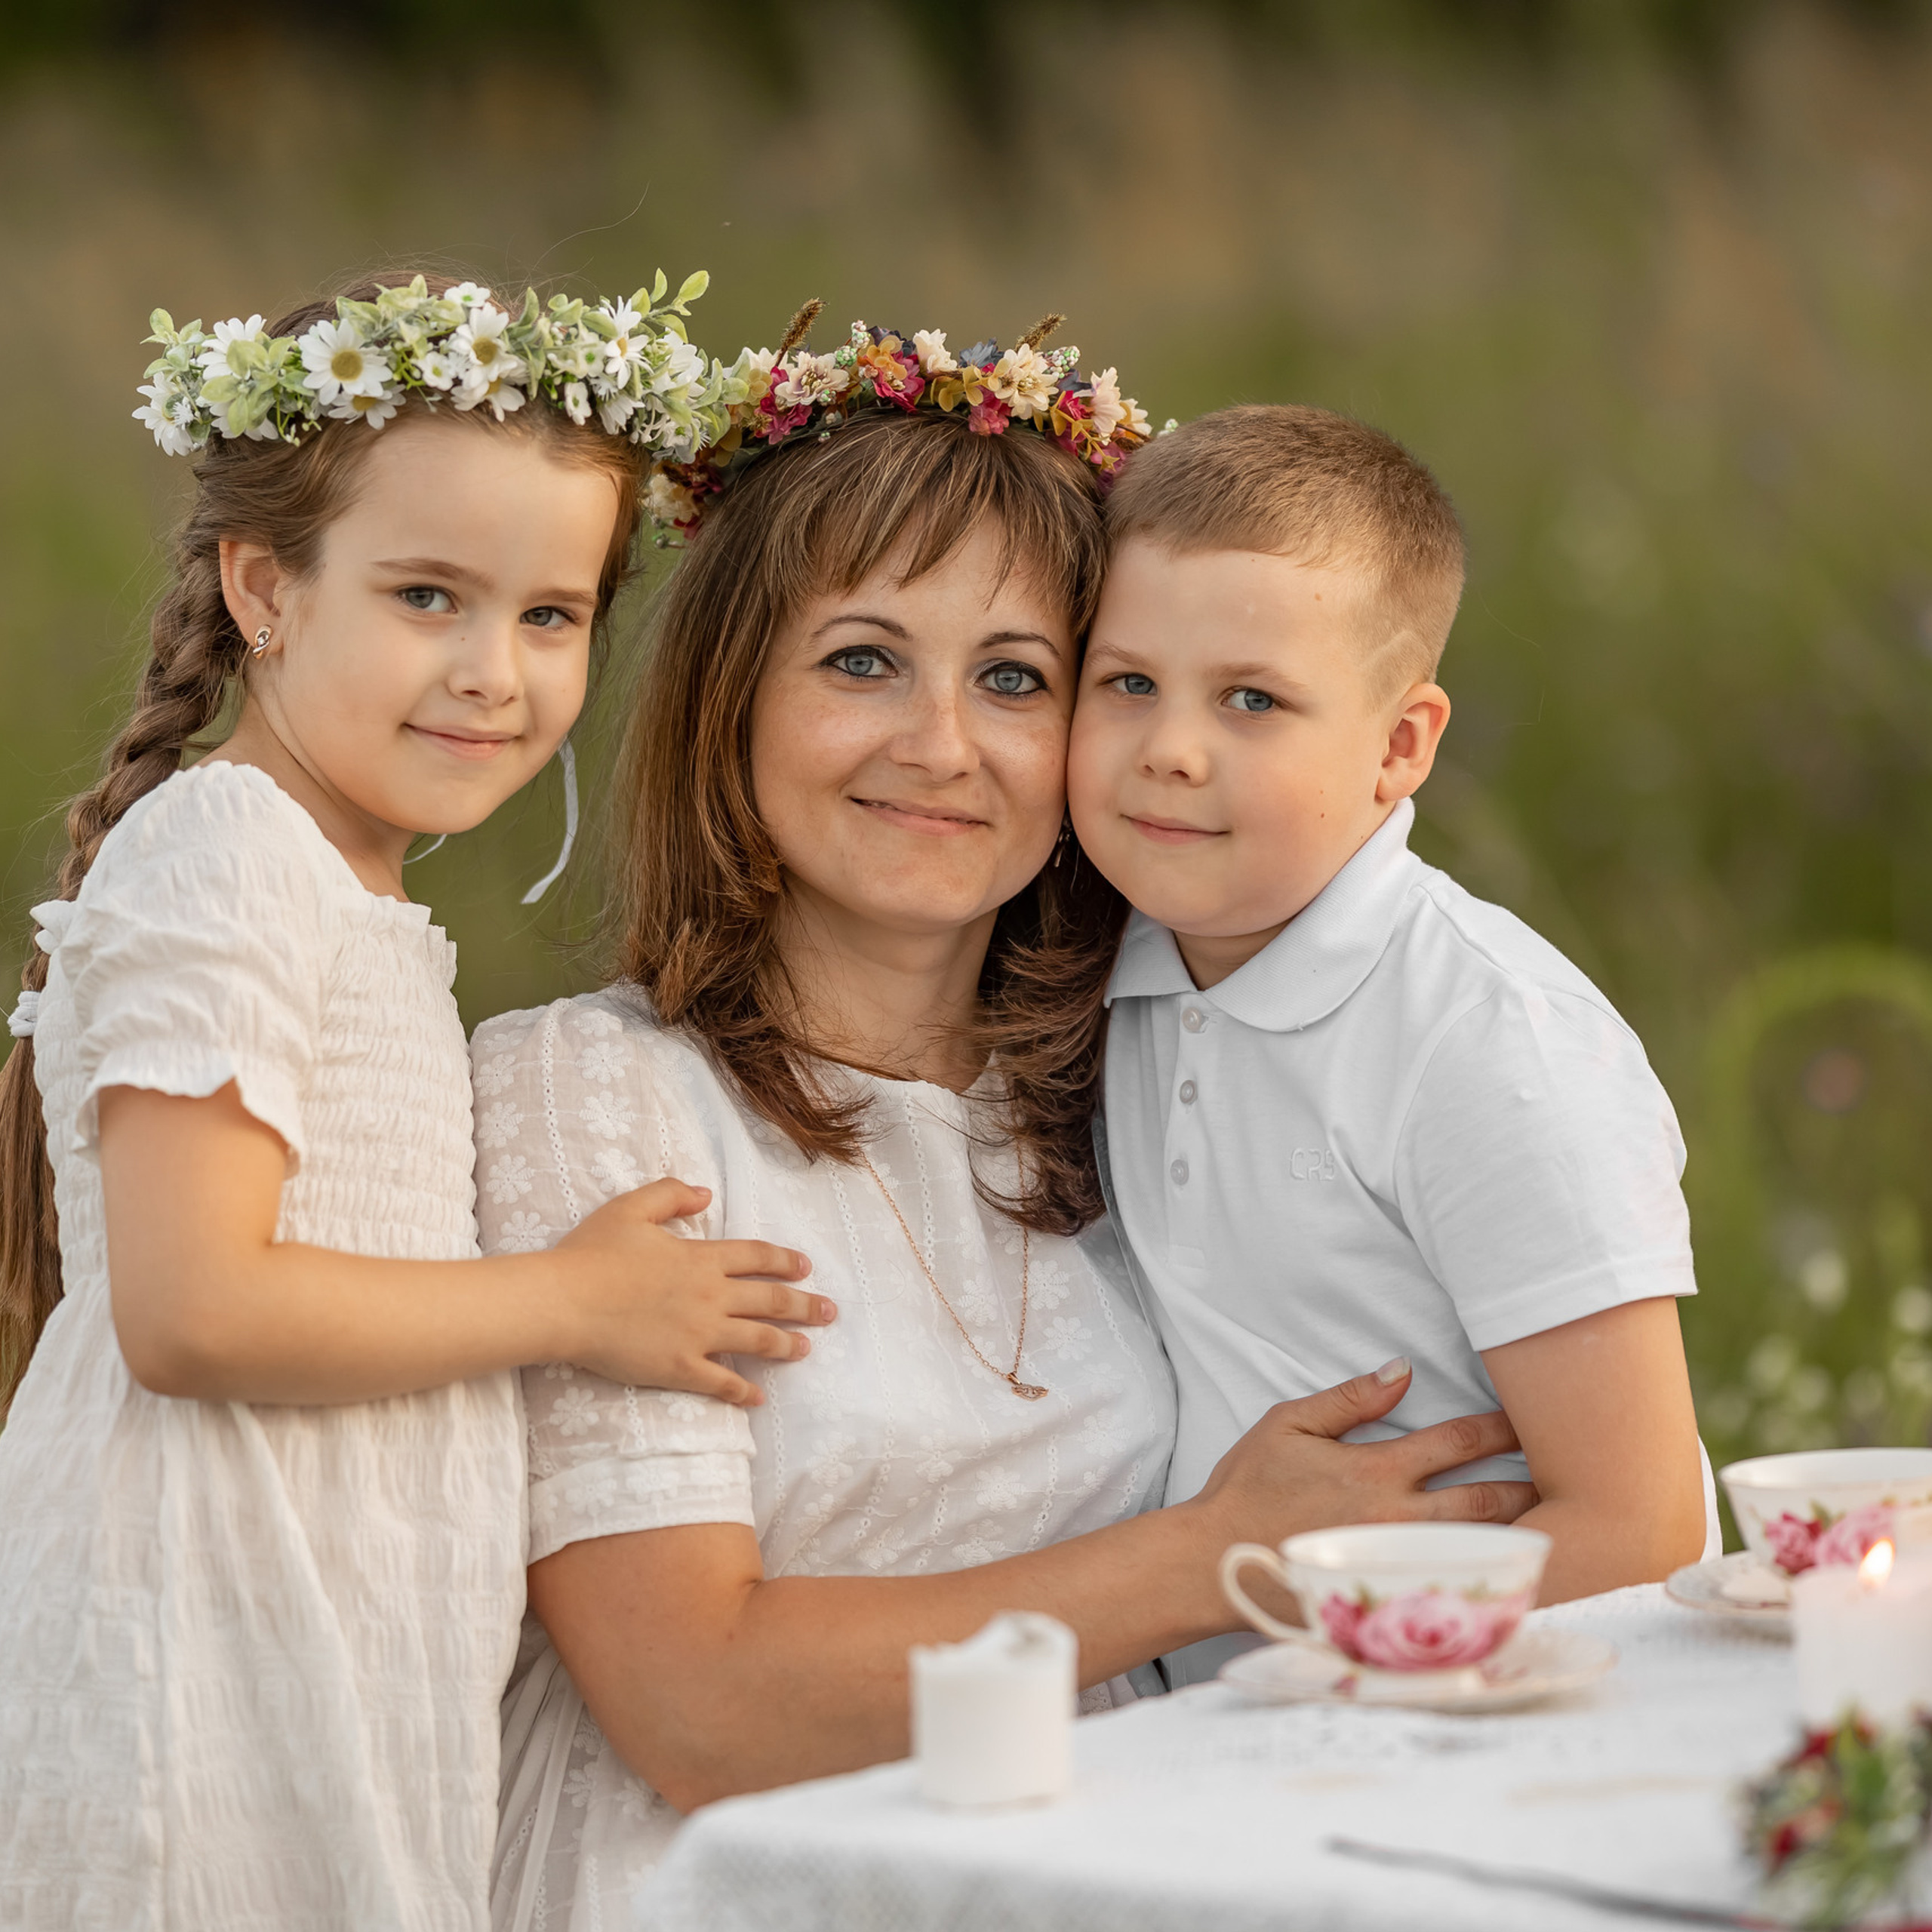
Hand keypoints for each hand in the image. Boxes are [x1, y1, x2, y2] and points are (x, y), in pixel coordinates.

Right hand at [550, 1179, 832, 1405]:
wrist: (564, 1302)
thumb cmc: (592, 1254)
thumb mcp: (631, 1208)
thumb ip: (671, 1195)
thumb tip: (706, 1193)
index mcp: (700, 1258)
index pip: (757, 1258)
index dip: (785, 1262)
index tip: (805, 1268)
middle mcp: (709, 1296)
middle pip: (770, 1301)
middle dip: (805, 1306)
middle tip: (829, 1312)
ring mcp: (698, 1334)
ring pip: (756, 1341)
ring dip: (785, 1345)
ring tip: (805, 1349)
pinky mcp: (679, 1367)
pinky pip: (721, 1383)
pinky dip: (743, 1391)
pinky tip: (759, 1398)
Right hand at [1187, 1357, 1535, 1559]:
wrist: (1213, 1562)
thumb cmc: (1246, 1488)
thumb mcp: (1288, 1424)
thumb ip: (1349, 1399)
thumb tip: (1401, 1370)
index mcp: (1376, 1471)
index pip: (1457, 1443)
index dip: (1500, 1429)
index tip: (1531, 1419)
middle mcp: (1397, 1518)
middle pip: (1485, 1499)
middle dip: (1530, 1483)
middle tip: (1569, 1474)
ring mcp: (1397, 1563)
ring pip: (1478, 1547)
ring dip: (1520, 1533)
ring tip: (1560, 1525)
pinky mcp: (1387, 1598)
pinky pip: (1452, 1589)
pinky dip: (1489, 1582)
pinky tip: (1515, 1579)